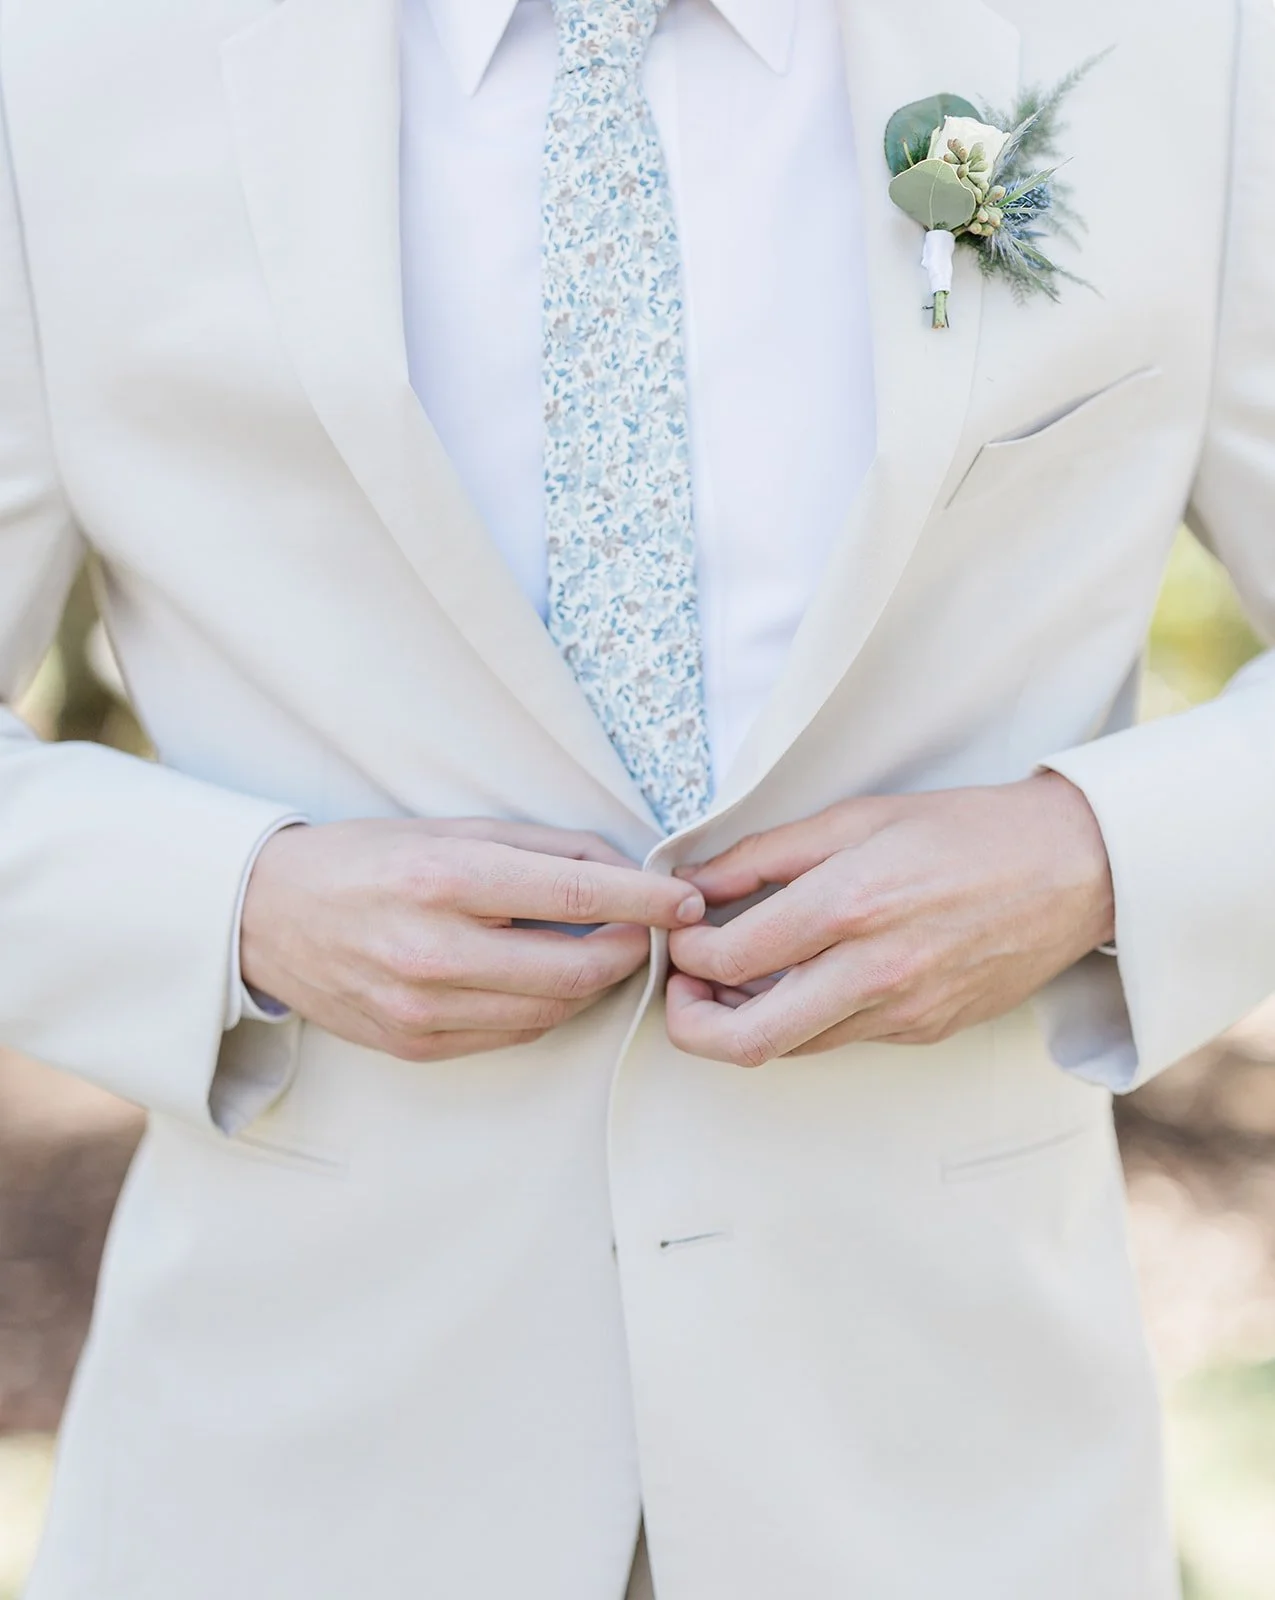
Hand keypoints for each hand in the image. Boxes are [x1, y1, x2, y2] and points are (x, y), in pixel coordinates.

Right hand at [241, 818, 703, 1060]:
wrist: (264, 916)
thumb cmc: (365, 860)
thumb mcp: (450, 829)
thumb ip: (542, 848)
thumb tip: (626, 866)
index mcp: (446, 880)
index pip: (579, 893)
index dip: (646, 899)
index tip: (684, 899)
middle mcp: (435, 951)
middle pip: (577, 968)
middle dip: (630, 949)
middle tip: (648, 930)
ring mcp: (423, 1009)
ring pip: (553, 1009)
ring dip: (594, 982)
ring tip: (603, 949)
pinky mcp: (416, 1045)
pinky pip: (513, 1032)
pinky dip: (547, 1007)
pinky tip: (547, 977)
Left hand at [665, 774, 1113, 1065]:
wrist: (1073, 869)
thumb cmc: (966, 830)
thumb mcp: (857, 817)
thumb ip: (766, 854)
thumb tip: (694, 882)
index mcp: (850, 906)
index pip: (732, 958)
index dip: (689, 953)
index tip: (682, 934)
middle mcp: (874, 972)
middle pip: (749, 1041)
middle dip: (692, 1026)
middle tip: (682, 991)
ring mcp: (903, 1012)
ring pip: (791, 1047)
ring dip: (745, 1022)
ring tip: (734, 978)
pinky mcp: (924, 1030)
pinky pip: (840, 1039)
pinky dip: (802, 1019)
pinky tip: (798, 980)